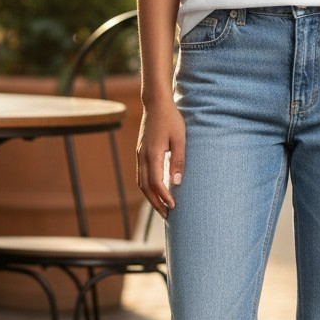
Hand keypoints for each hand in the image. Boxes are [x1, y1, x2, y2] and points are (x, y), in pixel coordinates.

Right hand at [137, 100, 185, 218]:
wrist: (156, 104)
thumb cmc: (171, 119)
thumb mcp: (180, 139)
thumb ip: (178, 160)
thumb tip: (177, 182)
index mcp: (152, 154)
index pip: (156, 182)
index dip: (164, 196)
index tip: (173, 206)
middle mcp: (142, 156)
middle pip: (145, 187)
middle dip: (155, 203)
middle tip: (167, 215)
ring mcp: (139, 155)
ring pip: (140, 182)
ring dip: (150, 197)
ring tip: (161, 207)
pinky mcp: (140, 153)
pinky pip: (141, 175)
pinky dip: (147, 187)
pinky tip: (156, 192)